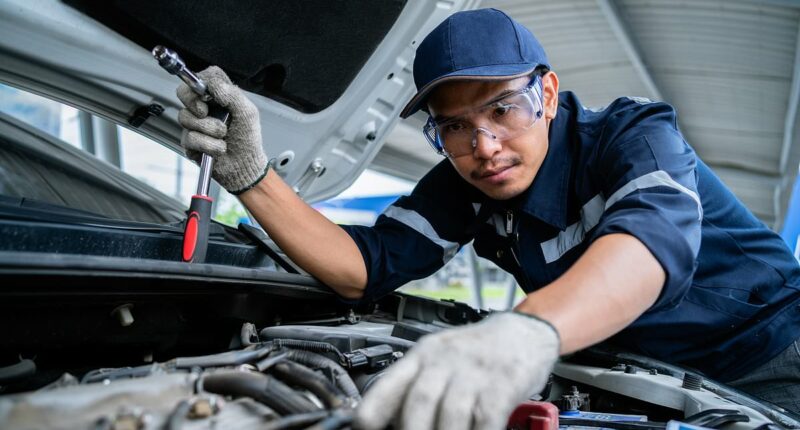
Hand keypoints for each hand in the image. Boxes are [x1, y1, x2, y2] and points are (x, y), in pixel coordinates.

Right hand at [176, 66, 268, 193]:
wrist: (245, 166)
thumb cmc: (248, 139)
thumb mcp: (247, 113)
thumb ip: (232, 94)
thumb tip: (212, 84)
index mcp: (218, 97)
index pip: (203, 78)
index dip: (202, 81)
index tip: (210, 93)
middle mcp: (204, 108)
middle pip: (184, 92)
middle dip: (193, 102)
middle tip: (205, 111)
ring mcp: (195, 125)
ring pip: (186, 117)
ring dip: (209, 128)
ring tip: (223, 135)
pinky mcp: (190, 142)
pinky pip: (190, 138)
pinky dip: (209, 144)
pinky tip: (219, 148)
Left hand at [355, 312, 559, 429]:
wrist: (524, 331)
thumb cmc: (477, 352)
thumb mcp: (440, 360)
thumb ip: (416, 387)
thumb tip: (393, 421)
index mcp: (422, 355)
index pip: (387, 385)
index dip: (371, 413)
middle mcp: (444, 361)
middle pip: (418, 401)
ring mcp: (474, 370)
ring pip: (451, 413)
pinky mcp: (504, 382)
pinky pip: (486, 416)